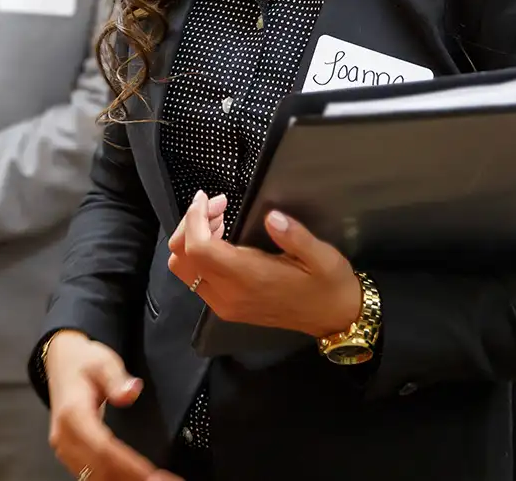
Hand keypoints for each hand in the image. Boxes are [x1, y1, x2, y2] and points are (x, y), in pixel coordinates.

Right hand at [44, 332, 179, 480]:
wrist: (62, 361)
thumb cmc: (82, 362)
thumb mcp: (104, 362)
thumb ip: (118, 379)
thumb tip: (131, 392)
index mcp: (72, 413)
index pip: (102, 447)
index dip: (128, 464)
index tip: (151, 473)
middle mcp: (64, 435)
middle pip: (98, 468)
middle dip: (129, 477)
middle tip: (159, 480)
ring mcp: (64, 447)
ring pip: (93, 476)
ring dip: (122, 480)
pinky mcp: (69, 453)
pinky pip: (90, 474)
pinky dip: (113, 479)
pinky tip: (132, 479)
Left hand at [166, 192, 361, 339]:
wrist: (334, 318)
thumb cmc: (328, 284)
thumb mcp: (321, 256)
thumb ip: (295, 236)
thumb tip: (272, 217)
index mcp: (248, 279)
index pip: (199, 248)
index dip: (195, 218)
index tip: (207, 197)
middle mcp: (228, 295)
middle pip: (181, 258)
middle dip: (191, 225)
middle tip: (218, 205)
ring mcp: (224, 305)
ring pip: (183, 270)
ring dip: (192, 239)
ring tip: (219, 218)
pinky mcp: (226, 307)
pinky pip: (195, 278)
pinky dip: (198, 254)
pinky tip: (222, 238)